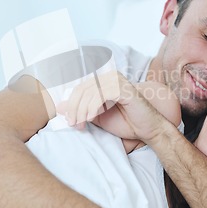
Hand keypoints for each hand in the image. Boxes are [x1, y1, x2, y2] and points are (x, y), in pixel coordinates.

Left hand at [57, 71, 171, 141]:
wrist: (147, 130)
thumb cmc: (125, 122)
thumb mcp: (97, 117)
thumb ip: (81, 110)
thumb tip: (59, 106)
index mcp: (103, 81)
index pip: (79, 89)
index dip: (71, 105)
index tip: (70, 122)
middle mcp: (109, 77)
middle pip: (82, 90)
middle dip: (74, 109)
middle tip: (74, 124)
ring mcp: (117, 80)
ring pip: (89, 92)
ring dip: (82, 110)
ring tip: (82, 124)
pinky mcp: (123, 87)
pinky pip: (100, 95)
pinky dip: (93, 107)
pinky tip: (93, 117)